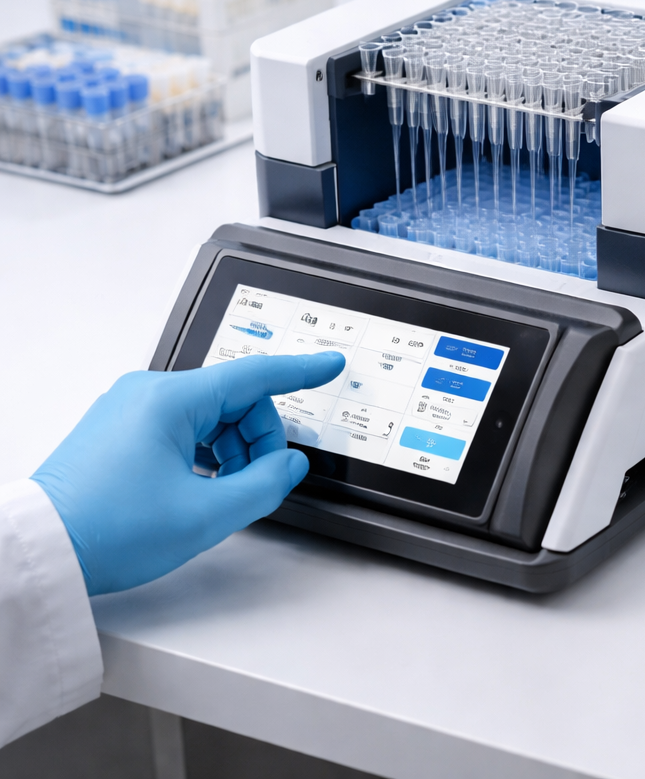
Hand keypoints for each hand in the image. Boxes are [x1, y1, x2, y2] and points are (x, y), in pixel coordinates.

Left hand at [32, 352, 344, 595]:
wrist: (39, 554)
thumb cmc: (105, 531)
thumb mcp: (204, 516)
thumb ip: (264, 485)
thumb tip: (289, 466)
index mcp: (170, 399)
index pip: (255, 374)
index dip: (301, 371)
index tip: (329, 365)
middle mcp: (149, 392)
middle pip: (235, 401)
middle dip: (258, 440)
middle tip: (256, 485)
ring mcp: (131, 409)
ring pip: (210, 416)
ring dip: (231, 452)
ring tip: (219, 496)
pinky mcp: (120, 429)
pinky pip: (183, 428)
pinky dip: (204, 454)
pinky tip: (198, 488)